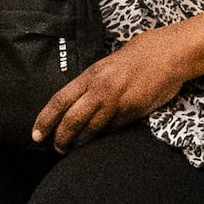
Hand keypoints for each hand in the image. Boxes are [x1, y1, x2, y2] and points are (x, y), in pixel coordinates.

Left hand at [35, 22, 202, 147]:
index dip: (45, 120)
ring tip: (74, 148)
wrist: (167, 54)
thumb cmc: (137, 57)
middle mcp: (101, 89)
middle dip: (61, 138)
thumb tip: (74, 105)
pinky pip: (113, 130)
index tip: (36, 135)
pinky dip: (103, 137)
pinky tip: (99, 141)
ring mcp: (117, 102)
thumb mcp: (106, 66)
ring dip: (81, 142)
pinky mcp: (132, 112)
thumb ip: (91, 85)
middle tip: (58, 148)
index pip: (60, 101)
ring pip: (92, 130)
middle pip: (72, 120)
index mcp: (91, 75)